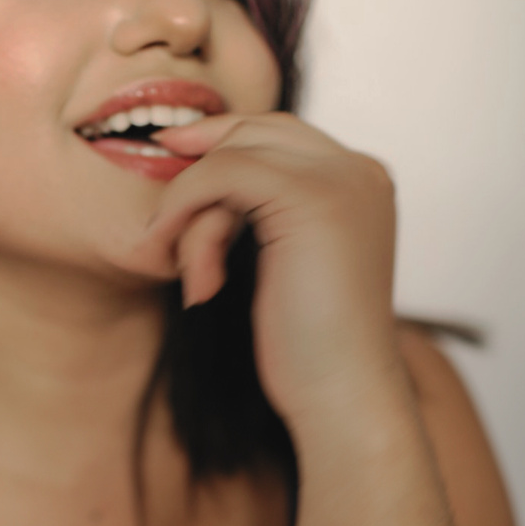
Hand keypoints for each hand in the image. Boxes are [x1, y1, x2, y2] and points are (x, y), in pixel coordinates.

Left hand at [133, 112, 400, 420]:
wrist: (341, 395)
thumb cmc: (309, 349)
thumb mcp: (289, 266)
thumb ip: (267, 217)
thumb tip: (209, 191)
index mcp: (363, 184)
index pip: (281, 137)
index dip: (223, 145)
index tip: (175, 159)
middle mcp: (360, 170)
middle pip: (256, 130)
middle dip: (200, 162)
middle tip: (160, 191)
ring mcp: (341, 179)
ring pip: (233, 154)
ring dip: (194, 211)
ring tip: (196, 276)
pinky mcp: (311, 197)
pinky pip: (221, 173)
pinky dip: (188, 209)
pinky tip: (191, 269)